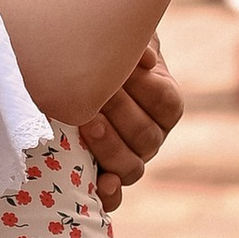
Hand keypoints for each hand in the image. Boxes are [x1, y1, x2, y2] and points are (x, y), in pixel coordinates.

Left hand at [79, 37, 183, 216]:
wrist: (73, 75)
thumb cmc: (103, 53)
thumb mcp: (124, 39)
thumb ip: (137, 41)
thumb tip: (145, 58)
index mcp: (165, 103)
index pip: (165, 101)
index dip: (142, 88)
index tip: (118, 71)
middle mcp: (152, 136)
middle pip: (147, 136)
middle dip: (119, 113)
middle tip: (92, 95)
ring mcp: (131, 160)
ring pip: (133, 167)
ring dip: (110, 148)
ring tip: (87, 125)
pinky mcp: (107, 178)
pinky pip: (115, 197)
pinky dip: (109, 193)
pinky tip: (100, 183)